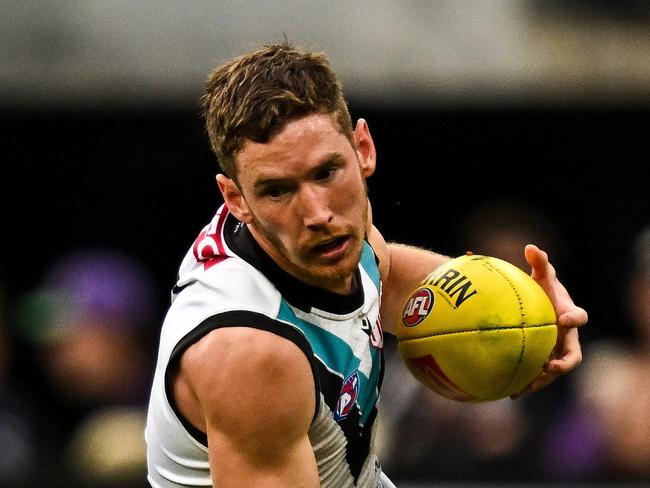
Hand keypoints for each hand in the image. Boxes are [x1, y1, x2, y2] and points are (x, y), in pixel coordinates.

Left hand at [511, 244, 587, 398]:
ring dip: (542, 380)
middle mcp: (567, 337)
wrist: (538, 306)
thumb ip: (539, 263)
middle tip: (549, 367)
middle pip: (572, 355)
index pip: (578, 317)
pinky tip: (510, 393)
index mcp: (568, 314)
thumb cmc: (542, 289)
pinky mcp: (544, 362)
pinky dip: (527, 384)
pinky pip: (538, 376)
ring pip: (554, 371)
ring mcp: (556, 351)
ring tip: (526, 387)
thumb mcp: (541, 275)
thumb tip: (532, 247)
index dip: (573, 318)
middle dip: (563, 363)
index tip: (563, 319)